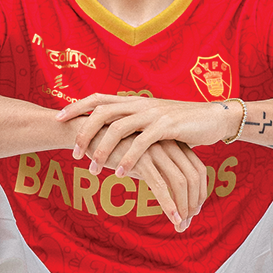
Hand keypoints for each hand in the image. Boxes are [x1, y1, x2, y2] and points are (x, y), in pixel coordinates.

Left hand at [58, 94, 238, 176]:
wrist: (213, 117)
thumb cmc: (180, 123)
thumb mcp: (152, 119)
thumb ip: (132, 122)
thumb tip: (109, 131)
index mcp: (134, 101)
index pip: (99, 98)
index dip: (77, 106)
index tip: (58, 118)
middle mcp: (140, 103)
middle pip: (102, 111)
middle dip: (84, 131)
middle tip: (73, 153)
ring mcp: (154, 113)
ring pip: (119, 127)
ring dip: (103, 149)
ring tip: (93, 169)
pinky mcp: (168, 126)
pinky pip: (143, 143)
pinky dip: (129, 158)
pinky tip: (120, 173)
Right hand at [86, 132, 209, 231]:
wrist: (91, 134)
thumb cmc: (119, 148)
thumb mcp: (144, 158)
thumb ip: (158, 170)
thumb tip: (169, 192)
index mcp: (174, 143)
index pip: (198, 169)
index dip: (200, 191)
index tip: (194, 210)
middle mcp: (169, 145)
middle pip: (193, 177)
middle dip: (194, 203)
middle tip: (188, 223)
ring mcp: (156, 150)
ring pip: (180, 182)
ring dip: (183, 207)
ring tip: (181, 226)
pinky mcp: (141, 159)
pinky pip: (160, 185)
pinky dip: (169, 204)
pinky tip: (173, 219)